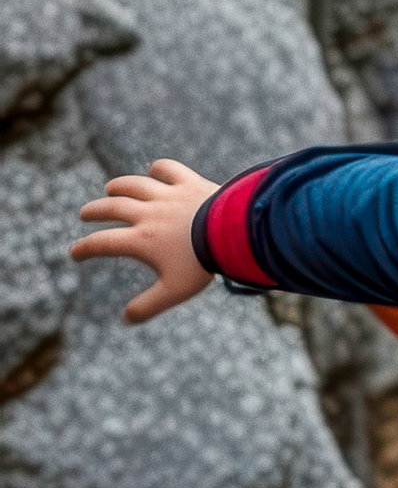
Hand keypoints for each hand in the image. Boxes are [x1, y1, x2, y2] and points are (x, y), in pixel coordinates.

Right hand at [71, 160, 219, 323]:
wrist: (233, 232)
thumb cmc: (203, 263)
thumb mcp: (174, 291)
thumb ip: (148, 305)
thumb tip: (126, 318)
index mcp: (141, 240)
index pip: (103, 243)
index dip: (85, 248)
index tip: (75, 252)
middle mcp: (149, 214)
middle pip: (113, 208)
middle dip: (95, 211)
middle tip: (85, 213)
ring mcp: (169, 195)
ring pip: (136, 185)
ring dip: (120, 186)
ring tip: (110, 188)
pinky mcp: (190, 183)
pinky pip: (169, 170)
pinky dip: (160, 169)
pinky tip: (156, 169)